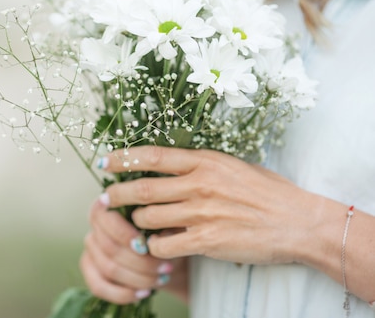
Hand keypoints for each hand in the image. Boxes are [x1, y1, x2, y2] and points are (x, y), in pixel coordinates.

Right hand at [80, 199, 187, 304]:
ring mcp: (90, 249)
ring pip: (108, 268)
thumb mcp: (169, 225)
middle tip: (165, 268)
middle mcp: (95, 226)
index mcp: (108, 206)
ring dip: (137, 278)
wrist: (165, 254)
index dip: (124, 235)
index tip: (145, 247)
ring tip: (160, 279)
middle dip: (140, 262)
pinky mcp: (90, 270)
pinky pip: (98, 286)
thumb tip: (156, 239)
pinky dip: (122, 294)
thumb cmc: (165, 233)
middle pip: (110, 247)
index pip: (107, 219)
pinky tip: (143, 293)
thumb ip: (162, 227)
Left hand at [98, 146, 335, 265]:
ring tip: (139, 224)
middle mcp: (199, 183)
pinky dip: (154, 246)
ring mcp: (201, 212)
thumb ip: (200, 166)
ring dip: (138, 223)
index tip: (104, 161)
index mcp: (205, 161)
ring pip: (149, 217)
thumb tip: (168, 167)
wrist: (298, 222)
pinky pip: (164, 244)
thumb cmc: (268, 193)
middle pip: (142, 188)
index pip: (152, 156)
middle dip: (116, 194)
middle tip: (104, 199)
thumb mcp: (233, 166)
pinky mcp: (206, 240)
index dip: (123, 158)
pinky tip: (158, 246)